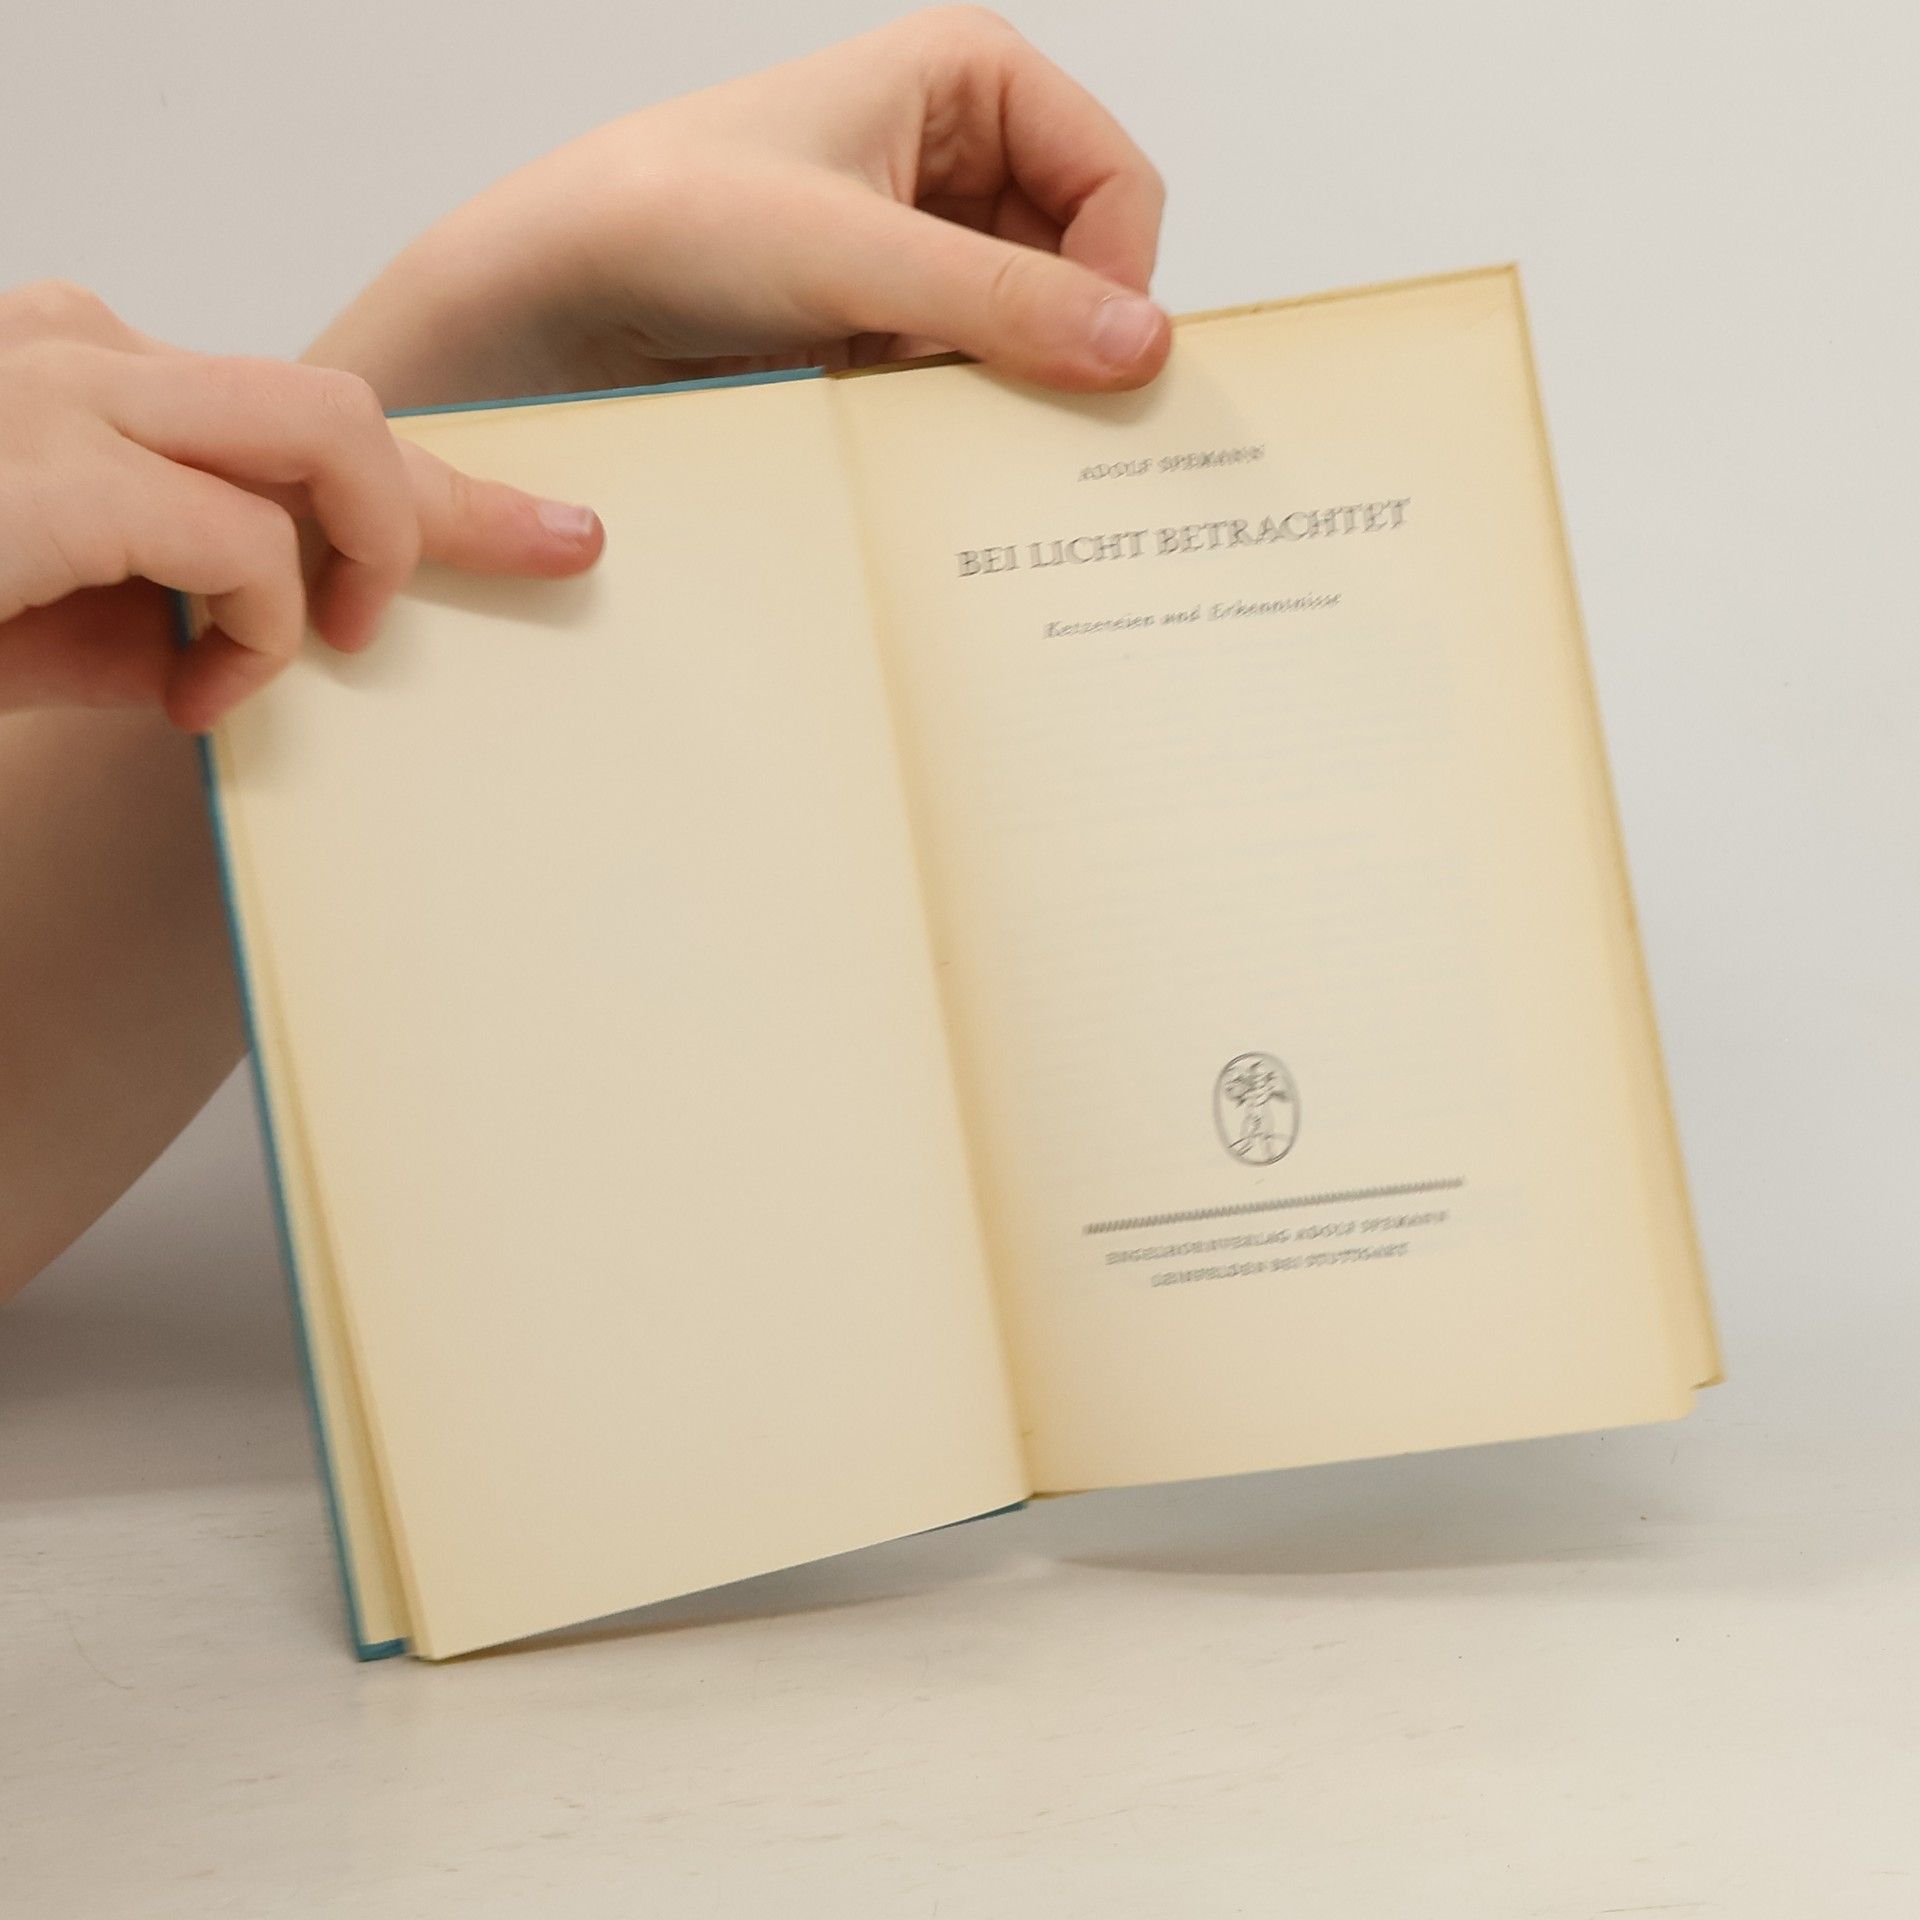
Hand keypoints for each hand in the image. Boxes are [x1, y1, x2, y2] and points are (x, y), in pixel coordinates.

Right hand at [0, 283, 604, 729]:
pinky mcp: (54, 466)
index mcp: (76, 378)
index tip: (551, 531)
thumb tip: (253, 644)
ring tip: (309, 649)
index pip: (295, 421)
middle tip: (544, 559)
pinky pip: (247, 546)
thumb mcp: (47, 628)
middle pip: (336, 410)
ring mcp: (59, 394)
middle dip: (451, 502)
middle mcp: (74, 353)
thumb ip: (154, 612)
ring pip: (325, 437)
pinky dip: (257, 634)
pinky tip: (203, 696)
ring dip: (355, 556)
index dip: (433, 483)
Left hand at [313, 8, 1169, 406]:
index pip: (1116, 182)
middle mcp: (957, 156)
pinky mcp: (890, 322)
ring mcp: (924, 247)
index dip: (1117, 276)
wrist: (558, 295)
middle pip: (1082, 263)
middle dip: (1065, 342)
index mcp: (970, 79)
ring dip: (1008, 385)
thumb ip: (1001, 302)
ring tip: (954, 421)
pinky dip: (961, 413)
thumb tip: (1140, 345)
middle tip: (1048, 420)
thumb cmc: (673, 217)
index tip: (1094, 364)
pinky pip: (970, 374)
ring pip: (1030, 330)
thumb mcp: (853, 254)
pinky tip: (919, 436)